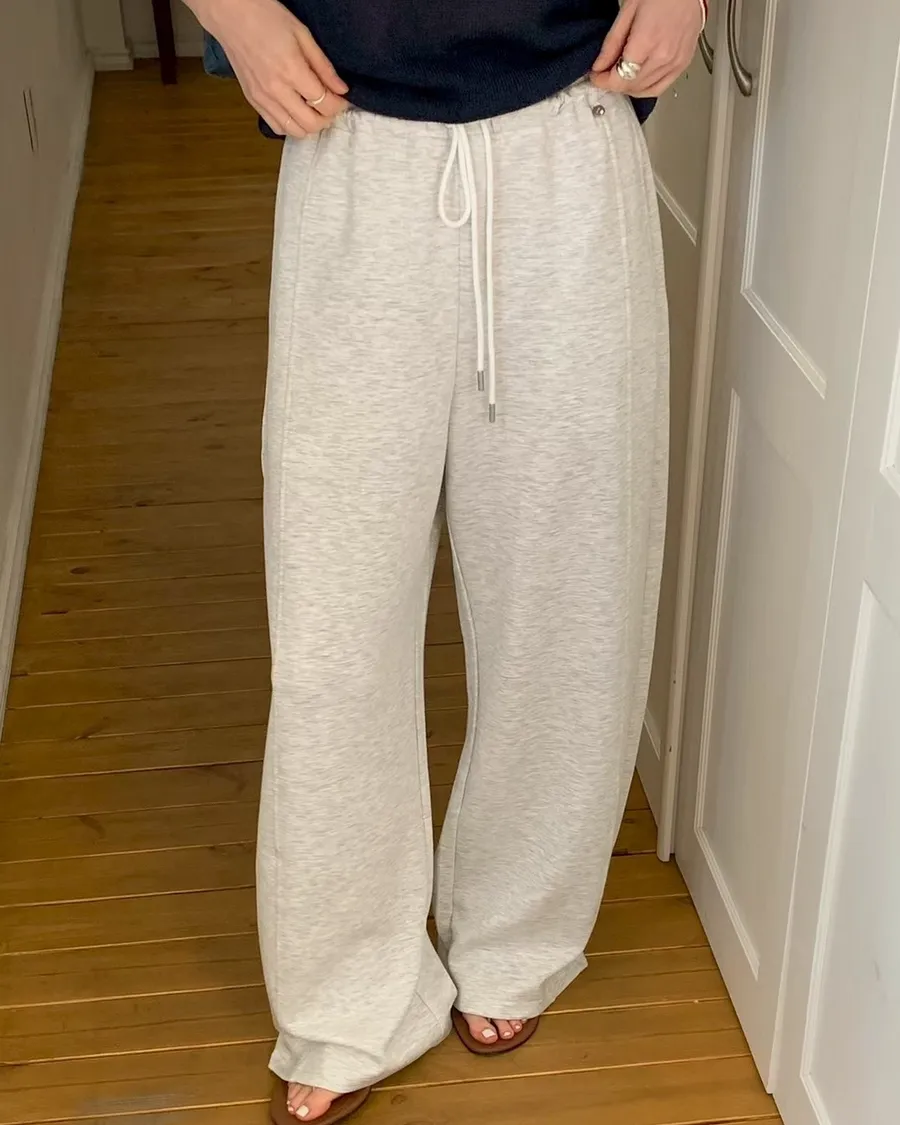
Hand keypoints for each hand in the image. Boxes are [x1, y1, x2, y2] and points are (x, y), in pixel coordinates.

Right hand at [185, 0, 348, 136]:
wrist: (231, 15)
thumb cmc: (266, 17)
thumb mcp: (302, 34)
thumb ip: (323, 66)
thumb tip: (341, 89)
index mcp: (292, 71)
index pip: (324, 103)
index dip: (338, 105)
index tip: (342, 99)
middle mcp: (276, 90)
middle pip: (311, 124)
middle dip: (327, 118)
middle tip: (330, 106)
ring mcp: (262, 99)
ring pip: (294, 131)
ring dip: (309, 125)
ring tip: (314, 110)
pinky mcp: (253, 101)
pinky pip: (276, 127)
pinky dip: (291, 126)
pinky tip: (296, 113)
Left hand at [590, 0, 703, 96]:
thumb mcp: (629, 10)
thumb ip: (612, 42)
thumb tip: (600, 65)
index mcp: (647, 41)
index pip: (619, 78)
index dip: (604, 81)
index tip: (596, 77)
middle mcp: (663, 56)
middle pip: (631, 86)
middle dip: (614, 84)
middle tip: (606, 75)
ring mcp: (675, 62)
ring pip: (645, 90)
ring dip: (628, 87)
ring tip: (621, 76)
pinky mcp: (683, 64)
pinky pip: (661, 87)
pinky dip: (645, 88)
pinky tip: (638, 80)